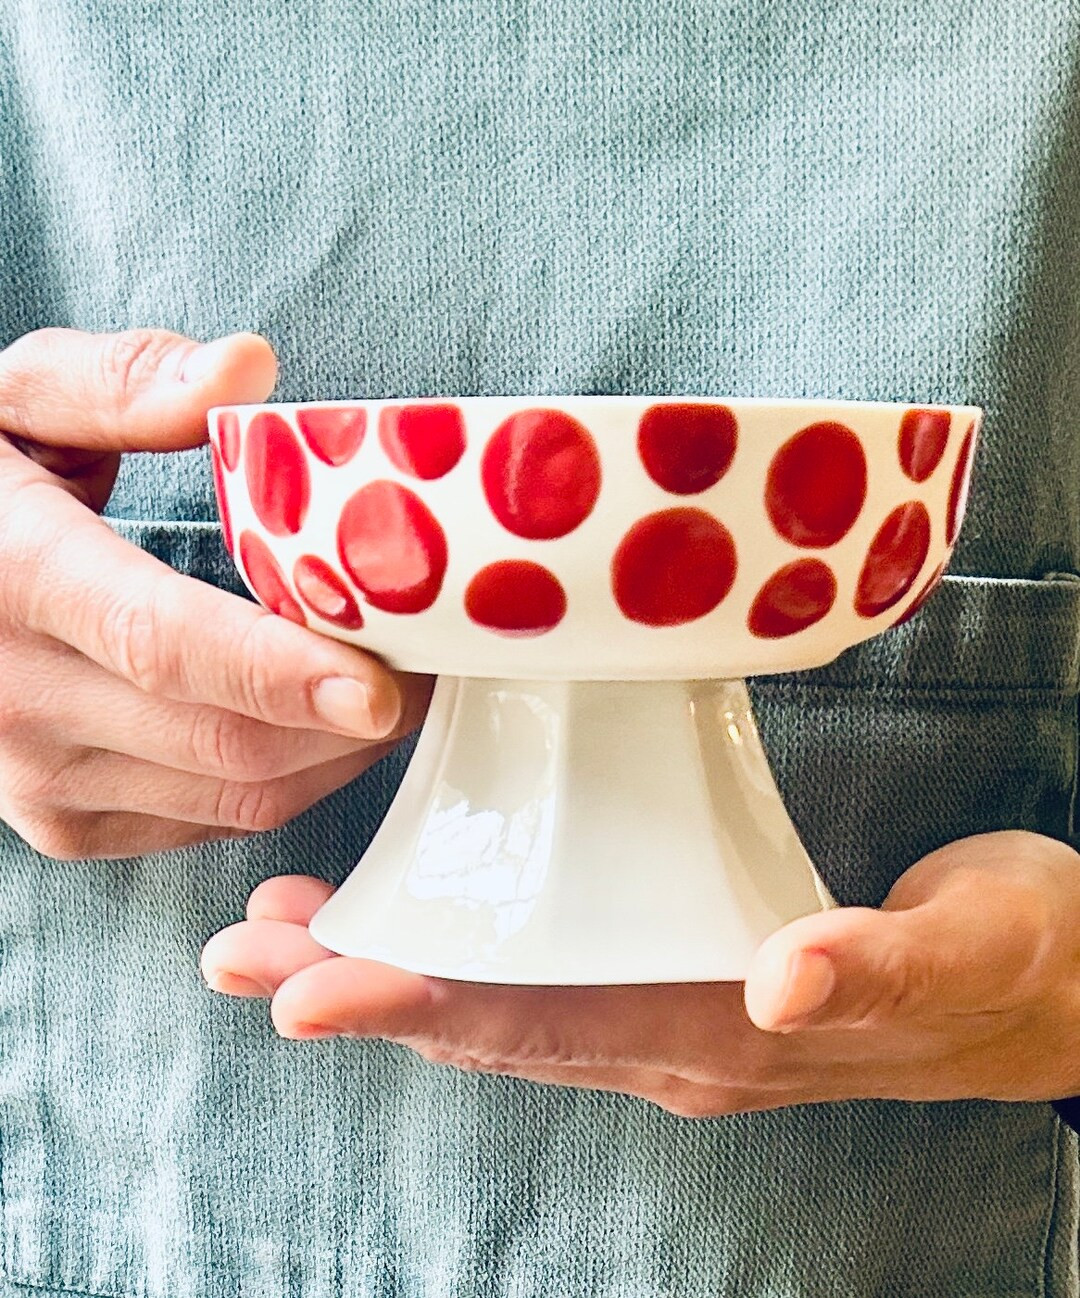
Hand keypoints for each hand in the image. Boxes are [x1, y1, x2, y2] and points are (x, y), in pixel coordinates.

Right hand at [0, 327, 429, 858]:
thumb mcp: (16, 400)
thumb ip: (123, 383)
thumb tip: (248, 369)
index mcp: (13, 580)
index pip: (163, 642)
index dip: (283, 672)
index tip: (386, 683)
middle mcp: (16, 702)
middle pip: (227, 739)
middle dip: (356, 715)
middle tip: (439, 656)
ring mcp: (39, 780)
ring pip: (236, 796)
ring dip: (340, 753)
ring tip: (403, 683)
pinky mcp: (68, 825)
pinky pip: (217, 820)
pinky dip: (293, 779)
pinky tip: (326, 724)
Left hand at [201, 830, 1079, 1112]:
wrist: (1046, 986)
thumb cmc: (1009, 958)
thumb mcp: (968, 949)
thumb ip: (880, 967)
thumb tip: (784, 984)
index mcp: (725, 1037)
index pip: (547, 1025)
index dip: (423, 1008)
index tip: (305, 989)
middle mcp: (675, 1040)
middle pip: (492, 1023)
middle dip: (362, 992)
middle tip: (238, 953)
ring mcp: (670, 1018)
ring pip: (503, 1006)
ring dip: (388, 975)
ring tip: (276, 934)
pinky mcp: (676, 978)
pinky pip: (545, 978)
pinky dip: (458, 958)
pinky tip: (403, 921)